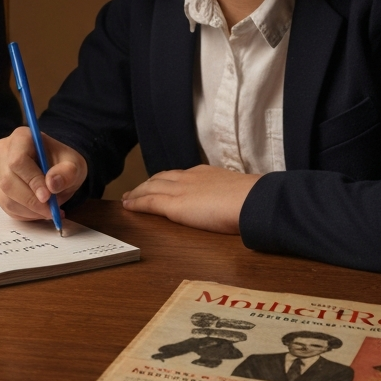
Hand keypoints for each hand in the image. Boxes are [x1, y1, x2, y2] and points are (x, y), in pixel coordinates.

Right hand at [0, 126, 85, 220]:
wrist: (56, 168)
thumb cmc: (63, 163)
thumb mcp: (74, 165)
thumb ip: (67, 173)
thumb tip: (52, 184)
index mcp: (21, 137)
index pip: (18, 161)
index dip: (32, 181)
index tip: (48, 196)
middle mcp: (2, 150)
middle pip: (8, 181)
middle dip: (31, 201)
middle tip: (51, 210)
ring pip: (5, 197)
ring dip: (29, 210)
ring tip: (49, 211)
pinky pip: (5, 206)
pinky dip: (24, 214)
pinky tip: (39, 211)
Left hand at [120, 165, 258, 233]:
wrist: (252, 200)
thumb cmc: (253, 200)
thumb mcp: (239, 192)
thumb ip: (230, 196)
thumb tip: (238, 202)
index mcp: (205, 173)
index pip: (178, 175)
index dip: (164, 180)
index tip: (157, 183)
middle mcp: (189, 177)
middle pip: (160, 178)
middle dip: (146, 184)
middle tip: (134, 190)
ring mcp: (180, 190)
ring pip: (150, 188)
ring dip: (136, 193)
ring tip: (127, 198)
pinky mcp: (174, 205)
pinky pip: (148, 202)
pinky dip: (136, 203)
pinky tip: (128, 206)